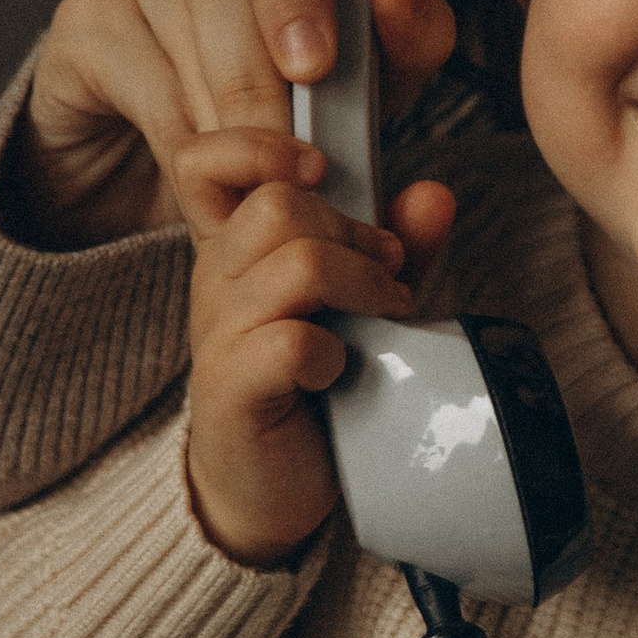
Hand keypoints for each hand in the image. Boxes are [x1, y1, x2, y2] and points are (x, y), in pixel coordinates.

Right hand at [10, 0, 459, 249]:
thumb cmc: (286, 99)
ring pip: (176, 17)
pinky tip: (205, 173)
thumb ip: (402, 30)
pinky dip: (178, 132)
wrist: (175, 164)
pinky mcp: (80, 22)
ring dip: (228, 108)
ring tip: (265, 176)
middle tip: (293, 144)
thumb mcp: (366, 76)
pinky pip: (131, 69)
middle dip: (262, 67)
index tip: (317, 63)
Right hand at [178, 132, 423, 565]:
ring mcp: (219, 335)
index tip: (323, 173)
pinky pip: (289, 342)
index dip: (259, 147)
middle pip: (278, 204)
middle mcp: (217, 281)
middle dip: (355, 232)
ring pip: (296, 262)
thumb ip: (395, 248)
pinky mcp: (233, 391)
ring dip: (363, 284)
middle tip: (389, 276)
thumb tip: (433, 193)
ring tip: (385, 317)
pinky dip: (333, 353)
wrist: (272, 490)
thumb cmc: (315, 387)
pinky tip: (340, 372)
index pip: (204, 161)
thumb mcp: (362, 304)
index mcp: (235, 247)